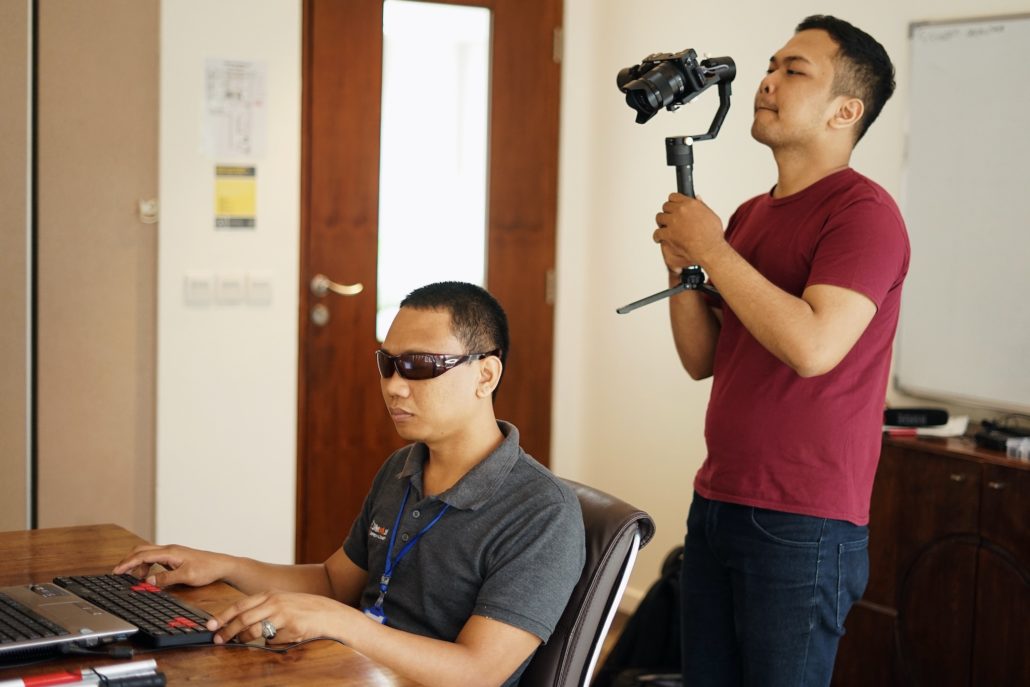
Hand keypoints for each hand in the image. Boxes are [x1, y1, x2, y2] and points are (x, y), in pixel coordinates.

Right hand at [113, 544, 229, 587]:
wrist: (221, 565)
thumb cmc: (207, 569)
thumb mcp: (187, 576)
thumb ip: (167, 578)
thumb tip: (148, 581)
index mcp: (170, 552)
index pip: (143, 555)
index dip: (128, 563)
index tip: (116, 571)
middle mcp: (169, 549)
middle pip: (142, 550)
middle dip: (128, 561)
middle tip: (118, 573)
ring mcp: (172, 552)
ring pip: (148, 554)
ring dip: (138, 565)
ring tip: (136, 580)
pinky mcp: (174, 557)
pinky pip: (155, 558)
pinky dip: (146, 566)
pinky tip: (147, 576)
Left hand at [206, 590, 352, 644]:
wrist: (328, 614)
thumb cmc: (303, 609)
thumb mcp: (281, 602)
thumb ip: (262, 609)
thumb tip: (239, 625)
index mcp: (269, 595)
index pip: (240, 605)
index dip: (223, 616)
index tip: (211, 625)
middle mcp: (275, 603)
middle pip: (243, 619)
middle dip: (228, 631)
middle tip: (219, 639)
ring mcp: (283, 615)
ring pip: (255, 631)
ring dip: (246, 639)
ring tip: (244, 642)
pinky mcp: (291, 628)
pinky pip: (273, 641)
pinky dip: (273, 643)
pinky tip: (282, 637)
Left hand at [653, 193, 725, 269]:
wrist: (710, 249)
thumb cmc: (713, 235)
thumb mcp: (711, 215)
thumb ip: (701, 205)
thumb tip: (697, 197)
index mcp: (691, 204)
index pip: (674, 197)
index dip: (673, 202)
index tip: (672, 206)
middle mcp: (681, 211)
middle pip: (666, 206)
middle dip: (667, 212)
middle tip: (669, 219)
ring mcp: (673, 222)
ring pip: (659, 218)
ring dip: (661, 223)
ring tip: (664, 228)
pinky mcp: (669, 234)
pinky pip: (657, 232)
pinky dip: (657, 236)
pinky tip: (659, 238)